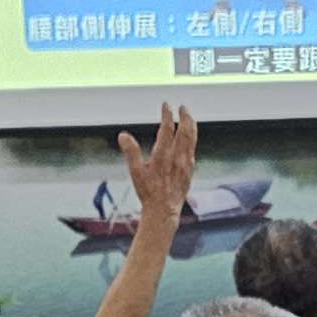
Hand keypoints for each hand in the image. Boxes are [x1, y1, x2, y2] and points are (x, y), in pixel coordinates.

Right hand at [120, 104, 199, 218]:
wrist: (163, 211)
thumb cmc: (148, 193)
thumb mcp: (135, 172)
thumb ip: (130, 152)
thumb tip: (123, 135)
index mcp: (163, 155)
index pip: (167, 129)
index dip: (167, 115)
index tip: (166, 105)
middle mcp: (177, 158)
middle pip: (185, 131)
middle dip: (184, 117)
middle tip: (182, 107)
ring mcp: (185, 165)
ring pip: (192, 140)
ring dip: (191, 126)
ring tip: (189, 118)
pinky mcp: (189, 172)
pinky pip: (192, 151)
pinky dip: (192, 140)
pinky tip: (190, 140)